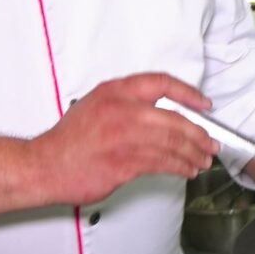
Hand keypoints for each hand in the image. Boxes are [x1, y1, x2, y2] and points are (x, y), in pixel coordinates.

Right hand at [29, 73, 216, 204]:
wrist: (44, 166)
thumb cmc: (68, 141)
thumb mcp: (95, 105)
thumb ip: (126, 103)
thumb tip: (162, 113)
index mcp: (115, 92)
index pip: (161, 83)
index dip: (188, 93)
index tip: (203, 104)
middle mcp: (122, 111)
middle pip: (175, 119)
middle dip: (199, 133)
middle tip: (209, 142)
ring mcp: (125, 137)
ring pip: (172, 143)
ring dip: (193, 154)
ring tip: (202, 159)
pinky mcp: (125, 163)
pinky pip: (163, 163)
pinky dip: (180, 167)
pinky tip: (186, 170)